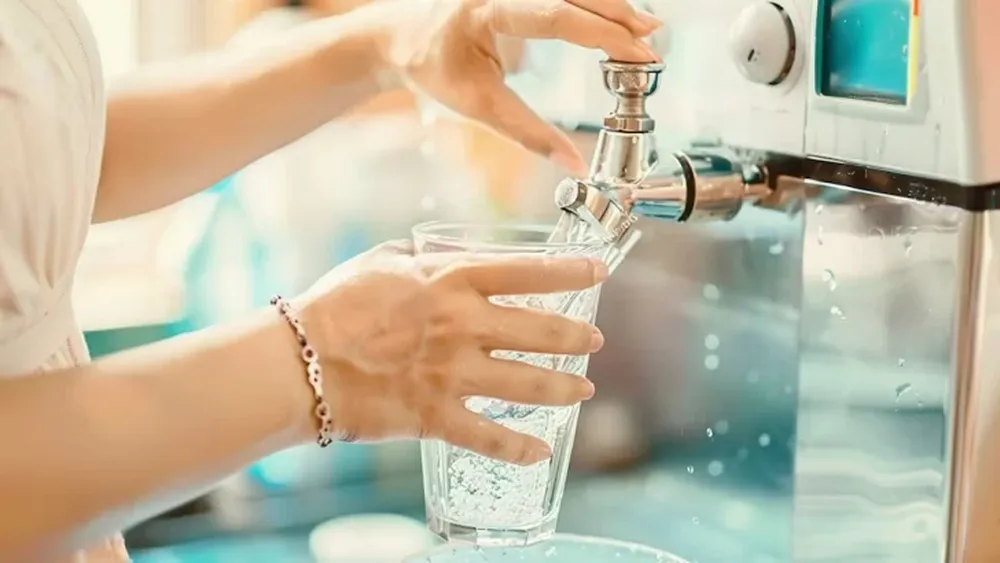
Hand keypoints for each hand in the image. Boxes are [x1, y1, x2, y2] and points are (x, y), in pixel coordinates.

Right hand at [295, 240, 607, 464]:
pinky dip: (521, 448)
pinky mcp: (437, 415)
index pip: (528, 272)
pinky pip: (491, 438)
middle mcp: (464, 325)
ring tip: (584, 389)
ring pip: (530, 384)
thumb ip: (428, 257)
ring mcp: (454, 373)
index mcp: (452, 281)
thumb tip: (452, 255)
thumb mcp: (384, 260)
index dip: (569, 272)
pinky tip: (542, 451)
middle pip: (542, 331)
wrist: (302, 360)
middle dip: (578, 337)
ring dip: (565, 387)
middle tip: (595, 341)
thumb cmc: (337, 305)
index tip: (597, 272)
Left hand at [373, 0, 661, 175]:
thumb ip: (529, 134)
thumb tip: (574, 165)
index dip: (606, 35)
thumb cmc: (432, 67)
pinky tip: (620, 21)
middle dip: (622, 15)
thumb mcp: (477, 106)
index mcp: (487, 8)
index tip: (642, 55)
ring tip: (646, 34)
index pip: (558, 15)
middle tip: (657, 42)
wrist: (400, 35)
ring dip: (614, 6)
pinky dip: (596, 5)